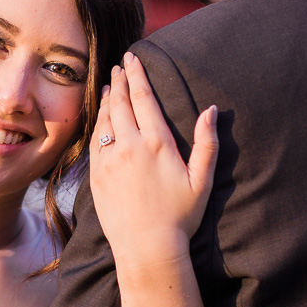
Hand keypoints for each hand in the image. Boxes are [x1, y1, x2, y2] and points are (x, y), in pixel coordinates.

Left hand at [90, 53, 217, 271]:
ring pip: (105, 120)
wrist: (147, 248)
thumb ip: (207, 143)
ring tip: (111, 85)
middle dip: (120, 80)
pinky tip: (101, 118)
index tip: (133, 58)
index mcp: (157, 143)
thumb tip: (211, 110)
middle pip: (121, 103)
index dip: (137, 74)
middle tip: (119, 64)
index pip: (144, 98)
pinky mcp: (96, 175)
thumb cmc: (180, 217)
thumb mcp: (202, 180)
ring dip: (108, 99)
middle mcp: (130, 147)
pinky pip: (94, 141)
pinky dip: (98, 123)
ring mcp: (109, 161)